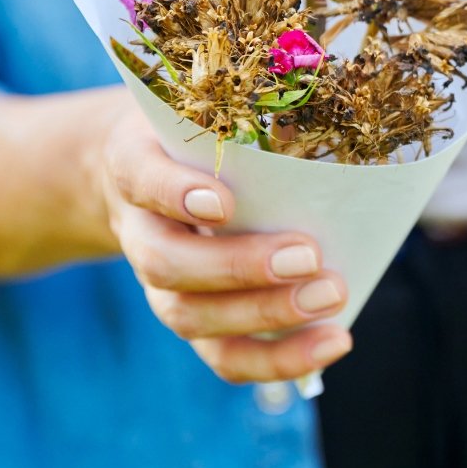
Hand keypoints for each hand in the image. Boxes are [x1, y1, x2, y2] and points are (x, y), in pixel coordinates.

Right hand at [96, 107, 352, 383]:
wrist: (147, 176)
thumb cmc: (196, 138)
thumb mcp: (203, 113)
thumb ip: (239, 118)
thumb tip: (327, 109)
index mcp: (133, 168)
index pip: (141, 178)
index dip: (175, 193)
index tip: (223, 200)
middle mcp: (140, 233)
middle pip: (167, 264)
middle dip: (239, 267)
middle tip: (308, 255)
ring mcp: (163, 286)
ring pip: (192, 317)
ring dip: (265, 314)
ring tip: (330, 296)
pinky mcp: (195, 322)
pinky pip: (224, 356)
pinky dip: (278, 358)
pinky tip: (333, 341)